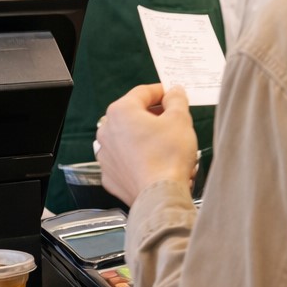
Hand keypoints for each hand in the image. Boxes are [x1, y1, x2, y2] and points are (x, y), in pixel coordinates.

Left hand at [96, 84, 198, 207]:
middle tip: (173, 119)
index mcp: (122, 111)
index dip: (162, 91)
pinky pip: (125, 158)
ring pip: (128, 137)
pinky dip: (138, 156)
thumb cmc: (169, 155)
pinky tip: (154, 161)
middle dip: (153, 115)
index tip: (174, 95)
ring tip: (166, 143)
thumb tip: (174, 93)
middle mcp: (107, 131)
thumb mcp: (180, 119)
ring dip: (144, 136)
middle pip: (133, 114)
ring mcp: (106, 155)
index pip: (143, 92)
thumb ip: (176, 99)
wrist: (160, 195)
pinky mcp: (110, 175)